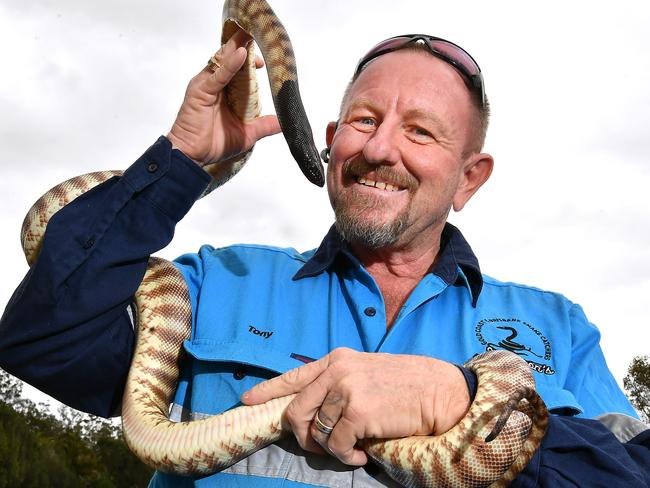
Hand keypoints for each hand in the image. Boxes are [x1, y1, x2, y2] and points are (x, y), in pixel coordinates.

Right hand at [167, 29, 280, 165]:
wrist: (193, 156)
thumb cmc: (213, 144)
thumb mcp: (247, 134)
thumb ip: (264, 125)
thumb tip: (283, 123)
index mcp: (224, 90)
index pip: (236, 66)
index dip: (250, 59)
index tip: (263, 62)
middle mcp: (214, 83)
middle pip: (228, 57)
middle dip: (243, 44)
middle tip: (258, 34)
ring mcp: (206, 84)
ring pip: (222, 60)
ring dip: (237, 47)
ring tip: (250, 35)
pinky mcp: (201, 91)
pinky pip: (217, 75)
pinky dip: (230, 64)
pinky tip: (241, 55)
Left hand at [241, 348, 469, 465]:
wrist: (440, 391)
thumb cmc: (407, 384)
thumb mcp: (366, 373)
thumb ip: (339, 384)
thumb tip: (314, 412)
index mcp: (338, 359)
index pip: (294, 376)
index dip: (268, 390)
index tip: (247, 400)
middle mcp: (337, 371)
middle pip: (296, 411)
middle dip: (302, 436)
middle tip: (319, 447)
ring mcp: (346, 390)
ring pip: (317, 432)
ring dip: (332, 449)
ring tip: (353, 449)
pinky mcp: (358, 412)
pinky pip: (336, 446)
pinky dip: (346, 457)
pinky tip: (362, 453)